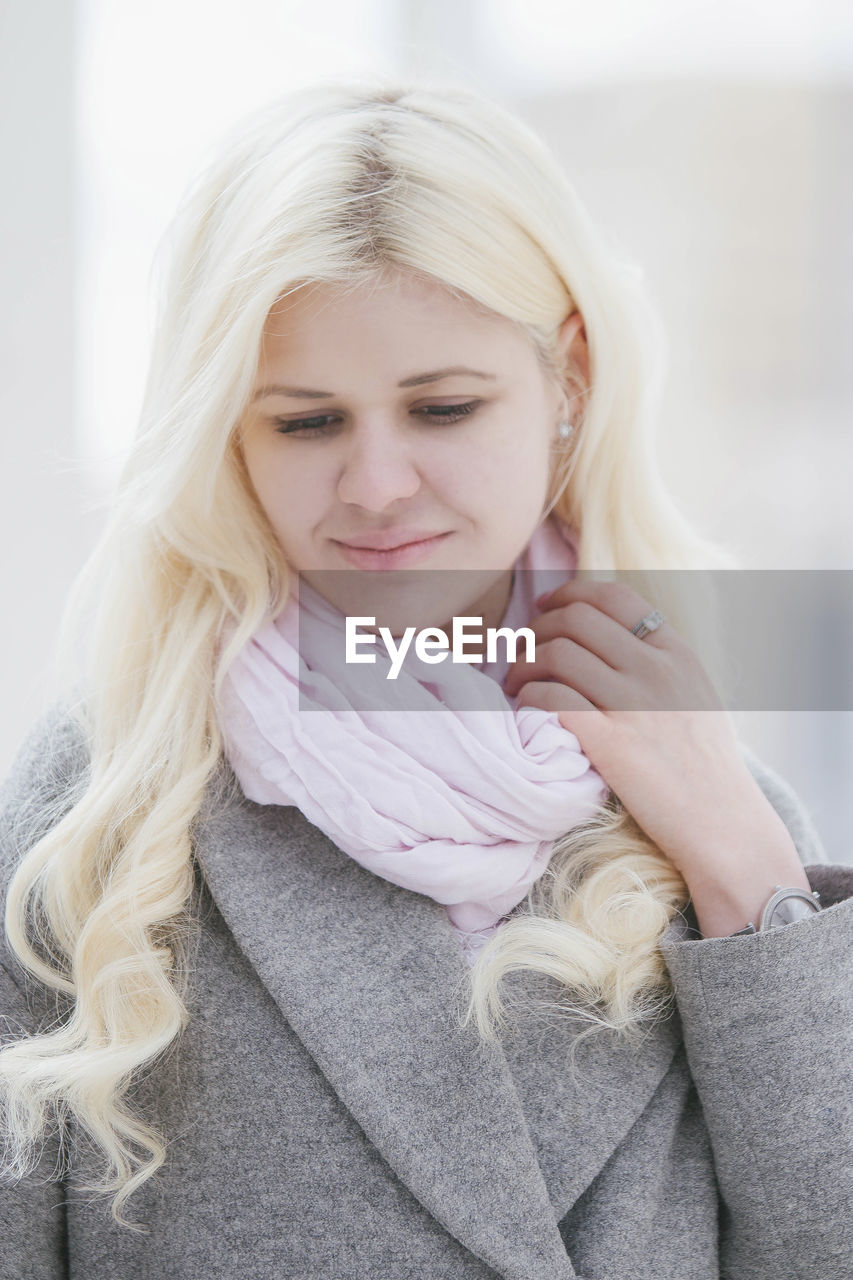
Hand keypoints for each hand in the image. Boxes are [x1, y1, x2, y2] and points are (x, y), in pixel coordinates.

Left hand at [503, 580, 809, 934]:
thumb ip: (660, 661)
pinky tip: (526, 710)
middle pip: (576, 619)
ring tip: (517, 684)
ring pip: (557, 654)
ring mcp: (634, 705)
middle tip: (524, 652)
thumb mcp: (696, 695)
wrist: (723, 824)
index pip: (615, 596)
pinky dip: (529, 697)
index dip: (569, 594)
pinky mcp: (611, 743)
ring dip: (524, 664)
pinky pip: (552, 698)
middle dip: (537, 629)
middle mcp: (656, 670)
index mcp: (677, 653)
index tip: (545, 608)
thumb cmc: (706, 766)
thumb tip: (610, 636)